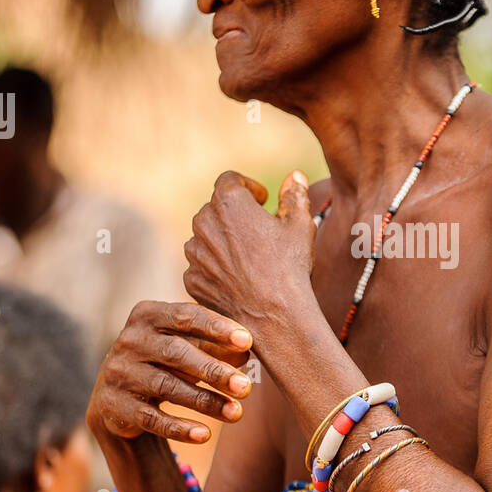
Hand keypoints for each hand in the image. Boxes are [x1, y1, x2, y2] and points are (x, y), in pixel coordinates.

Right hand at [87, 300, 253, 444]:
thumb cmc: (165, 361)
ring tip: (235, 413)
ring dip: (204, 401)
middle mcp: (129, 340)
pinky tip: (204, 435)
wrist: (118, 394)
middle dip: (214, 371)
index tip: (247, 342)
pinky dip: (179, 427)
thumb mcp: (187, 347)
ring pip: (166, 387)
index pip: (185, 316)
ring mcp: (119, 373)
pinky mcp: (115, 405)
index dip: (216, 328)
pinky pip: (151, 418)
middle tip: (246, 387)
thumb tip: (245, 351)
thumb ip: (214, 346)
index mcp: (148, 315)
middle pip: (176, 353)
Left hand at [183, 169, 315, 327]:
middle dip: (234, 214)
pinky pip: (201, 264)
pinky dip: (216, 267)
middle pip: (215, 208)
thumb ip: (294, 194)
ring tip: (248, 257)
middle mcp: (204, 223)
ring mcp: (194, 253)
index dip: (247, 186)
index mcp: (229, 202)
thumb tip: (294, 175)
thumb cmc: (289, 267)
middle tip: (258, 231)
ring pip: (205, 236)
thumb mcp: (300, 225)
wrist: (274, 316)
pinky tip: (238, 278)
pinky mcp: (192, 278)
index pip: (229, 180)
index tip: (261, 200)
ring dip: (222, 240)